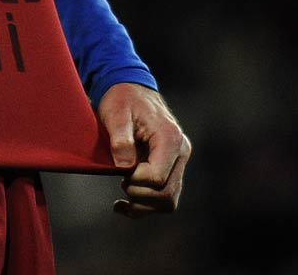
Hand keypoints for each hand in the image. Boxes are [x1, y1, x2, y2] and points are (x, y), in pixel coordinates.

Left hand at [97, 82, 191, 218]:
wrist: (131, 90)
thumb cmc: (123, 99)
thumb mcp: (116, 113)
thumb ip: (120, 139)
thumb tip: (125, 167)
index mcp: (170, 138)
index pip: (157, 177)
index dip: (135, 181)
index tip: (119, 171)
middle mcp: (180, 152)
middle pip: (166, 193)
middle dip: (139, 195)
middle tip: (120, 182)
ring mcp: (178, 162)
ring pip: (168, 200)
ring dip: (143, 206)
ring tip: (121, 198)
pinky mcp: (171, 168)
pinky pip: (164, 197)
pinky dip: (146, 207)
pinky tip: (123, 205)